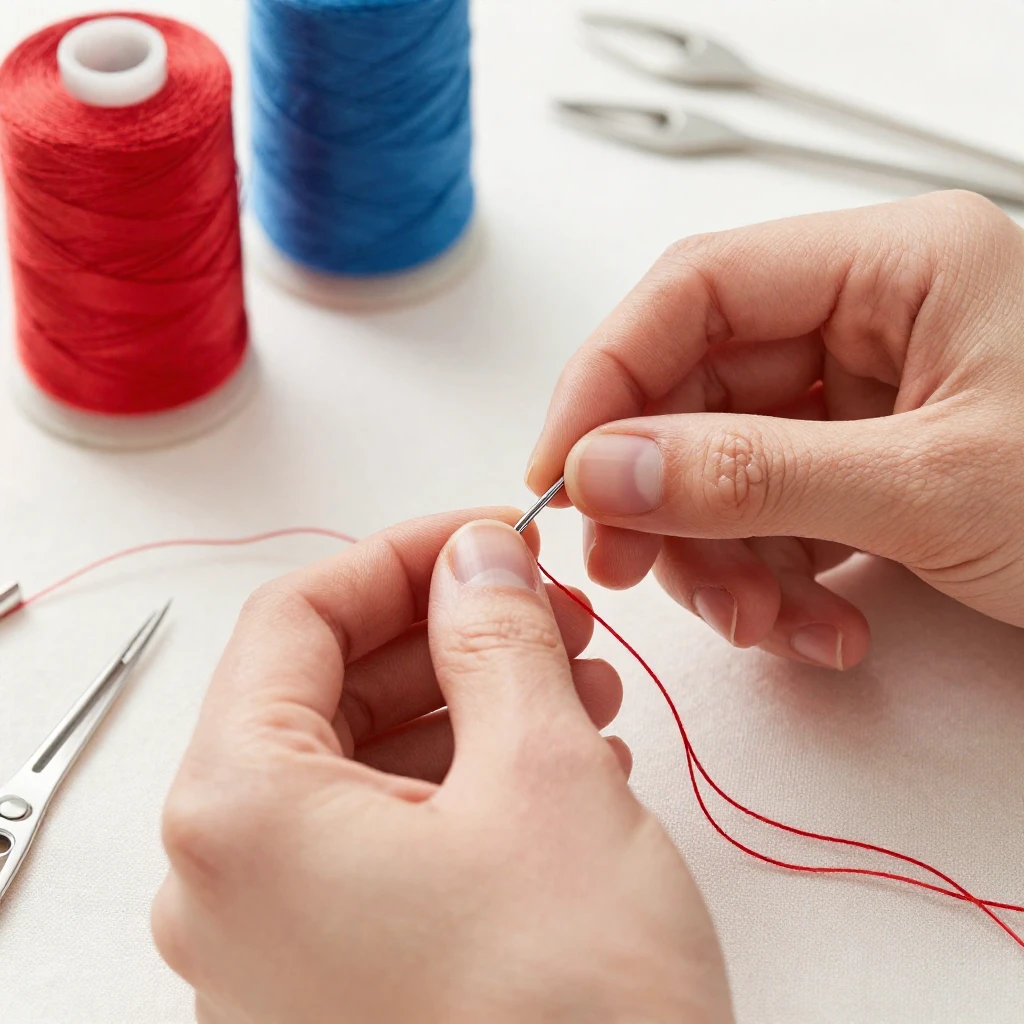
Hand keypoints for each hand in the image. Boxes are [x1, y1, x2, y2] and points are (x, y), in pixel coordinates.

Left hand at [151, 509, 732, 1023]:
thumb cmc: (569, 1023)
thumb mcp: (545, 775)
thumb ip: (498, 636)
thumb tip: (477, 557)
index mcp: (242, 812)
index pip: (297, 614)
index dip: (402, 555)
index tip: (486, 536)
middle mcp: (230, 881)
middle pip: (328, 688)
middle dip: (448, 632)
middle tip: (545, 609)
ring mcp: (276, 942)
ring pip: (367, 763)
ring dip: (471, 704)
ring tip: (576, 686)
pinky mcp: (339, 981)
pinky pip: (386, 838)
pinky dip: (468, 783)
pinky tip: (557, 769)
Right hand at [527, 191, 1023, 669]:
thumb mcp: (929, 487)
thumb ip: (751, 474)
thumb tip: (605, 469)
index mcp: (893, 266)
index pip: (695, 290)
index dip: (608, 377)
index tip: (559, 468)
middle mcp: (870, 321)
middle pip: (698, 390)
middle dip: (664, 493)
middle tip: (632, 568)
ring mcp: (865, 400)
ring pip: (724, 467)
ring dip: (720, 559)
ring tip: (764, 626)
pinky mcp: (866, 469)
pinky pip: (772, 515)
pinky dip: (772, 583)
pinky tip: (817, 630)